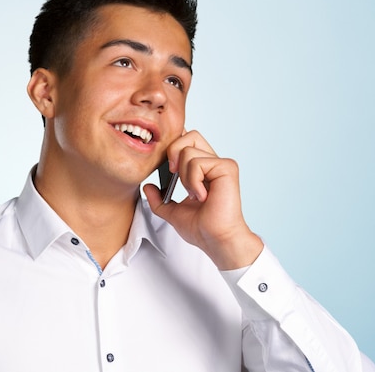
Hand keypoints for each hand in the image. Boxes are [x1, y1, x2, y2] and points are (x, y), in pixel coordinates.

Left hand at [143, 130, 262, 269]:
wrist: (216, 240)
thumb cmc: (203, 229)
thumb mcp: (173, 212)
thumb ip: (159, 200)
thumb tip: (148, 187)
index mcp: (203, 169)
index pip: (187, 142)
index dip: (174, 146)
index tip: (168, 168)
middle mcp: (213, 163)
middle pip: (189, 135)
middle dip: (173, 152)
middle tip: (174, 174)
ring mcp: (221, 164)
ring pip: (189, 150)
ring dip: (184, 175)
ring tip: (194, 194)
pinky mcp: (227, 168)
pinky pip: (197, 162)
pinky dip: (193, 181)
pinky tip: (202, 196)